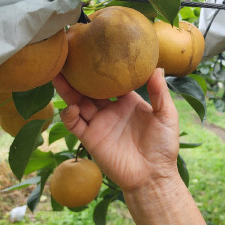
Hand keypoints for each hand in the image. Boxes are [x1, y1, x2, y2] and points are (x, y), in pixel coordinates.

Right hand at [52, 68, 179, 191]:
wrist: (153, 176)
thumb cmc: (163, 146)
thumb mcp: (166, 116)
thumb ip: (160, 92)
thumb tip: (156, 67)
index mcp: (128, 101)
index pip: (112, 79)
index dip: (104, 66)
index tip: (97, 48)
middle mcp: (110, 109)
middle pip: (90, 88)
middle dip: (79, 74)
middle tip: (69, 56)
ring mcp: (99, 123)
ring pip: (78, 102)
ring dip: (67, 89)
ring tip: (58, 74)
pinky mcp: (91, 139)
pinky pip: (75, 124)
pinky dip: (69, 115)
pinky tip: (72, 107)